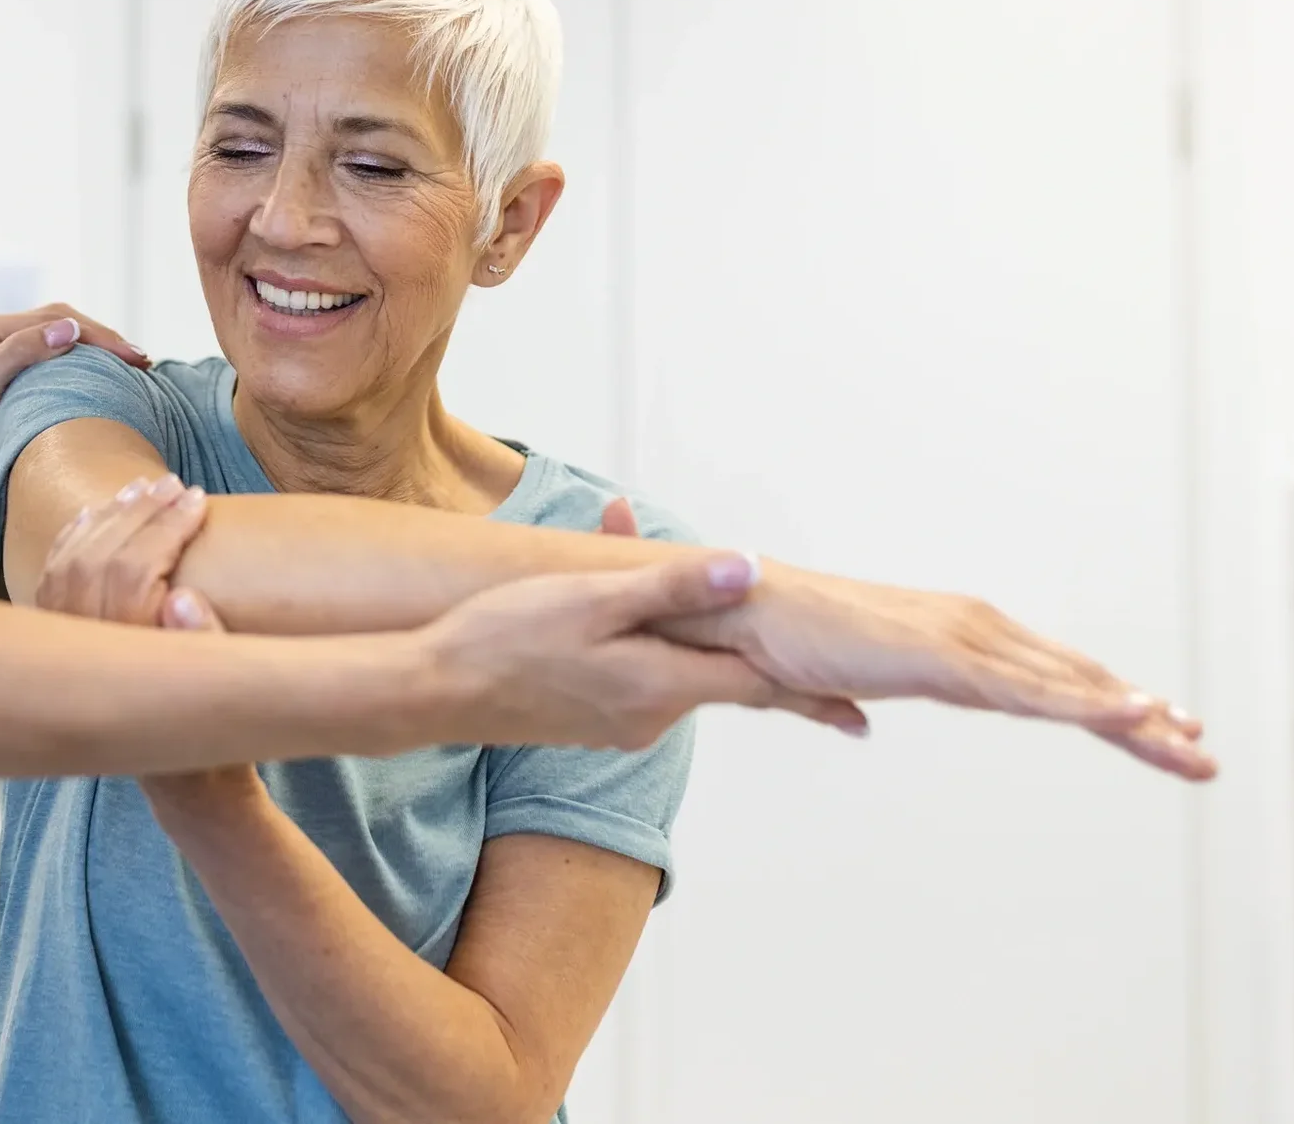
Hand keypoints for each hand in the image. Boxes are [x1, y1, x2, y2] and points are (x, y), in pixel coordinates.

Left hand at [0, 306, 149, 528]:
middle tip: (142, 362)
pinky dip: (86, 380)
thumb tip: (68, 329)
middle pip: (58, 328)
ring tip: (136, 372)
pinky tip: (111, 388)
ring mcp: (3, 367)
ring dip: (98, 360)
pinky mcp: (15, 392)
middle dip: (103, 342)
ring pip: (61, 352)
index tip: (132, 356)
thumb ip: (17, 356)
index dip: (94, 334)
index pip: (47, 320)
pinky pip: (57, 377)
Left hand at [28, 475, 261, 814]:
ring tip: (143, 488)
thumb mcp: (227, 701)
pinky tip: (96, 517)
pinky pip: (55, 582)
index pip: (133, 572)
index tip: (199, 500)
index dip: (166, 528)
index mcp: (124, 662)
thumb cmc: (220, 746)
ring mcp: (69, 655)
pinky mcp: (65, 654)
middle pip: (99, 559)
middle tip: (178, 487)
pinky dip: (75, 542)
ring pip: (71, 565)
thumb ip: (204, 645)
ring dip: (106, 521)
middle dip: (139, 514)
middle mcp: (86, 657)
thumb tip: (181, 597)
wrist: (191, 793)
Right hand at [418, 559, 876, 752]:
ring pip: (679, 677)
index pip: (759, 687)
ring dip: (698, 647)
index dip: (812, 691)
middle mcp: (649, 716)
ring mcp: (617, 724)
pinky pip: (641, 681)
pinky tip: (631, 620)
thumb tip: (748, 570)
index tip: (863, 708)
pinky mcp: (588, 721)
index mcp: (661, 686)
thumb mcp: (592, 599)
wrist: (429, 690)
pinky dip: (654, 652)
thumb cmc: (503, 638)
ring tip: (713, 612)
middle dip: (774, 677)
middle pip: (725, 685)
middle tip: (842, 704)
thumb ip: (671, 587)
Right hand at [603, 502, 1215, 780]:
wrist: (739, 611)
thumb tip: (855, 722)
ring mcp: (964, 639)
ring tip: (1192, 745)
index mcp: (949, 638)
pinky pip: (1033, 692)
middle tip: (1201, 748)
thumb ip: (841, 702)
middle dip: (1142, 715)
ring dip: (1136, 718)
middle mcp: (971, 629)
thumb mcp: (823, 681)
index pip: (1042, 677)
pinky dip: (1090, 703)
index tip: (1154, 728)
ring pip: (1068, 687)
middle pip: (1073, 679)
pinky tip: (1139, 716)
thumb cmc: (774, 639)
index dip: (1100, 702)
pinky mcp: (947, 658)